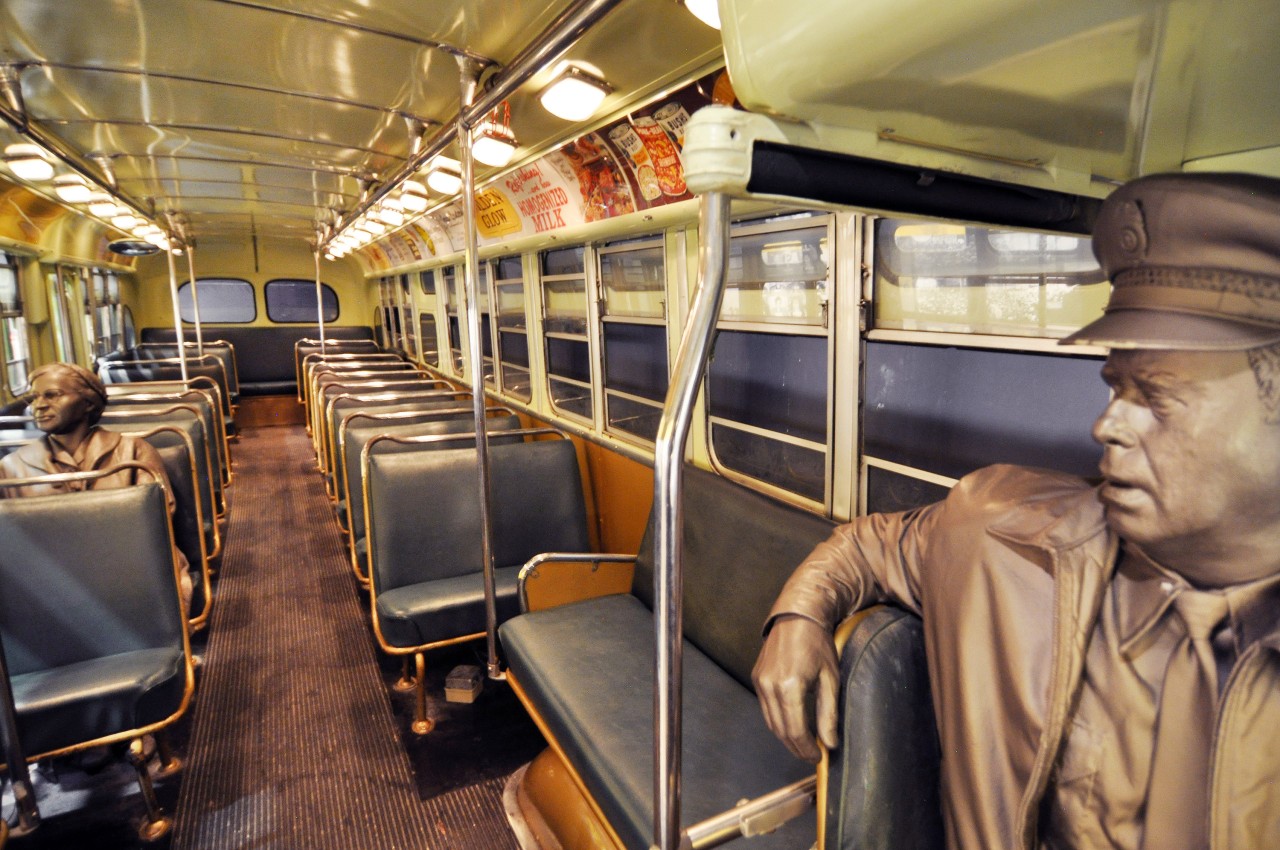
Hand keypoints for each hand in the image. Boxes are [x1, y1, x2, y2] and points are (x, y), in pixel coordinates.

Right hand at [752, 614, 838, 762]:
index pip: (796, 731)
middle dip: (797, 748)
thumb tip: (829, 744)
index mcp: (790, 687)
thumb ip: (828, 713)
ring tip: (803, 744)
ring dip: (786, 737)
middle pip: (781, 730)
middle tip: (812, 755)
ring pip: (771, 722)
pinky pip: (766, 708)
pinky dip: (778, 721)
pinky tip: (792, 724)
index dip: (807, 749)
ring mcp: (760, 682)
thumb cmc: (818, 644)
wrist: (797, 616)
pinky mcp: (757, 677)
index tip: (819, 758)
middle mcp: (770, 686)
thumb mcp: (830, 679)